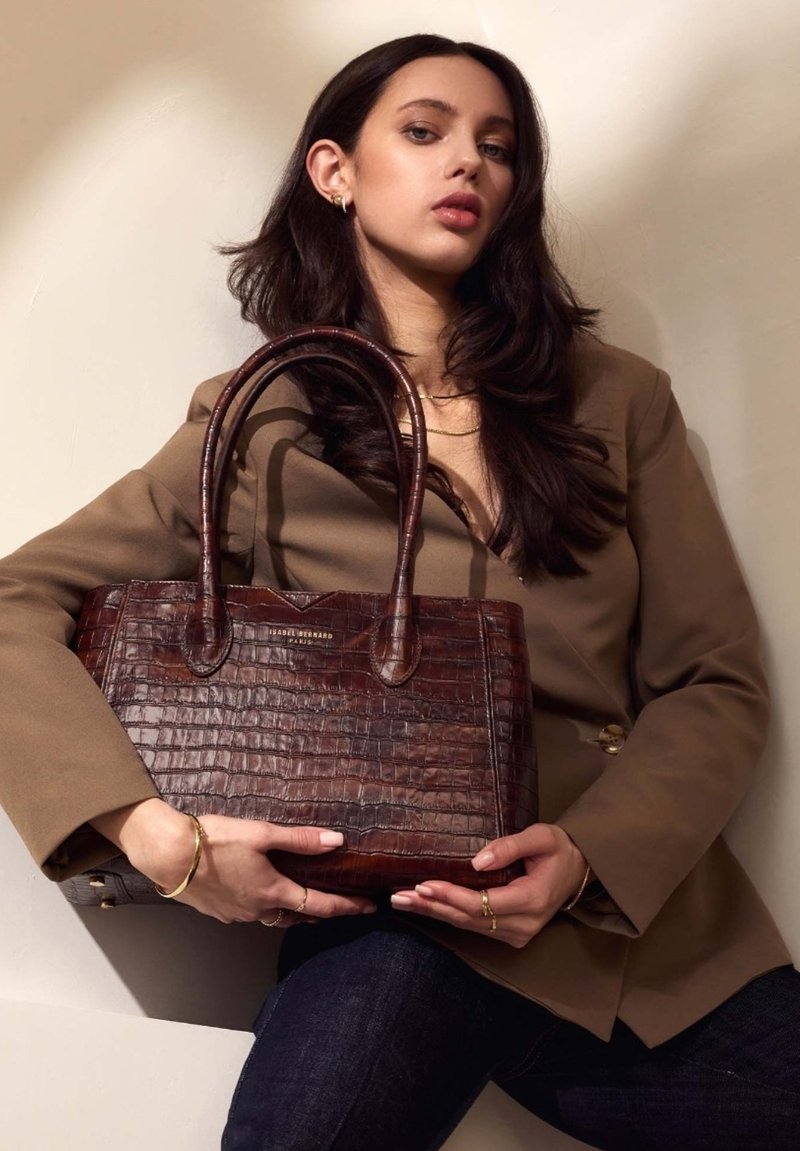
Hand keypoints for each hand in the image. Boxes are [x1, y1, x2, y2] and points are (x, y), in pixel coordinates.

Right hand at [90, 798, 376, 925]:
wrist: (167, 854)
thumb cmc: (213, 842)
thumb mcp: (262, 833)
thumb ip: (300, 840)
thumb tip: (336, 842)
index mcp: (272, 892)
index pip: (319, 906)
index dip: (346, 907)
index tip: (367, 907)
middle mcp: (257, 910)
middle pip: (297, 916)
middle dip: (319, 912)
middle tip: (339, 903)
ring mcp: (235, 914)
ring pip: (272, 916)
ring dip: (291, 910)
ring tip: (303, 899)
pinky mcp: (217, 911)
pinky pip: (249, 912)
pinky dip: (264, 905)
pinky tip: (259, 891)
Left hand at [389, 823, 587, 948]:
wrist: (577, 871)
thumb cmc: (558, 849)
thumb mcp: (541, 837)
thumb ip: (510, 846)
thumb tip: (476, 861)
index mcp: (532, 899)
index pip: (483, 903)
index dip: (451, 895)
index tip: (423, 884)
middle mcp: (523, 924)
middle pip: (469, 918)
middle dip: (432, 906)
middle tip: (398, 896)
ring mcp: (516, 933)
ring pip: (468, 925)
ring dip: (434, 912)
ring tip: (402, 901)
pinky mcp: (509, 934)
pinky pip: (474, 925)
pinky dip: (447, 914)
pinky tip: (426, 905)